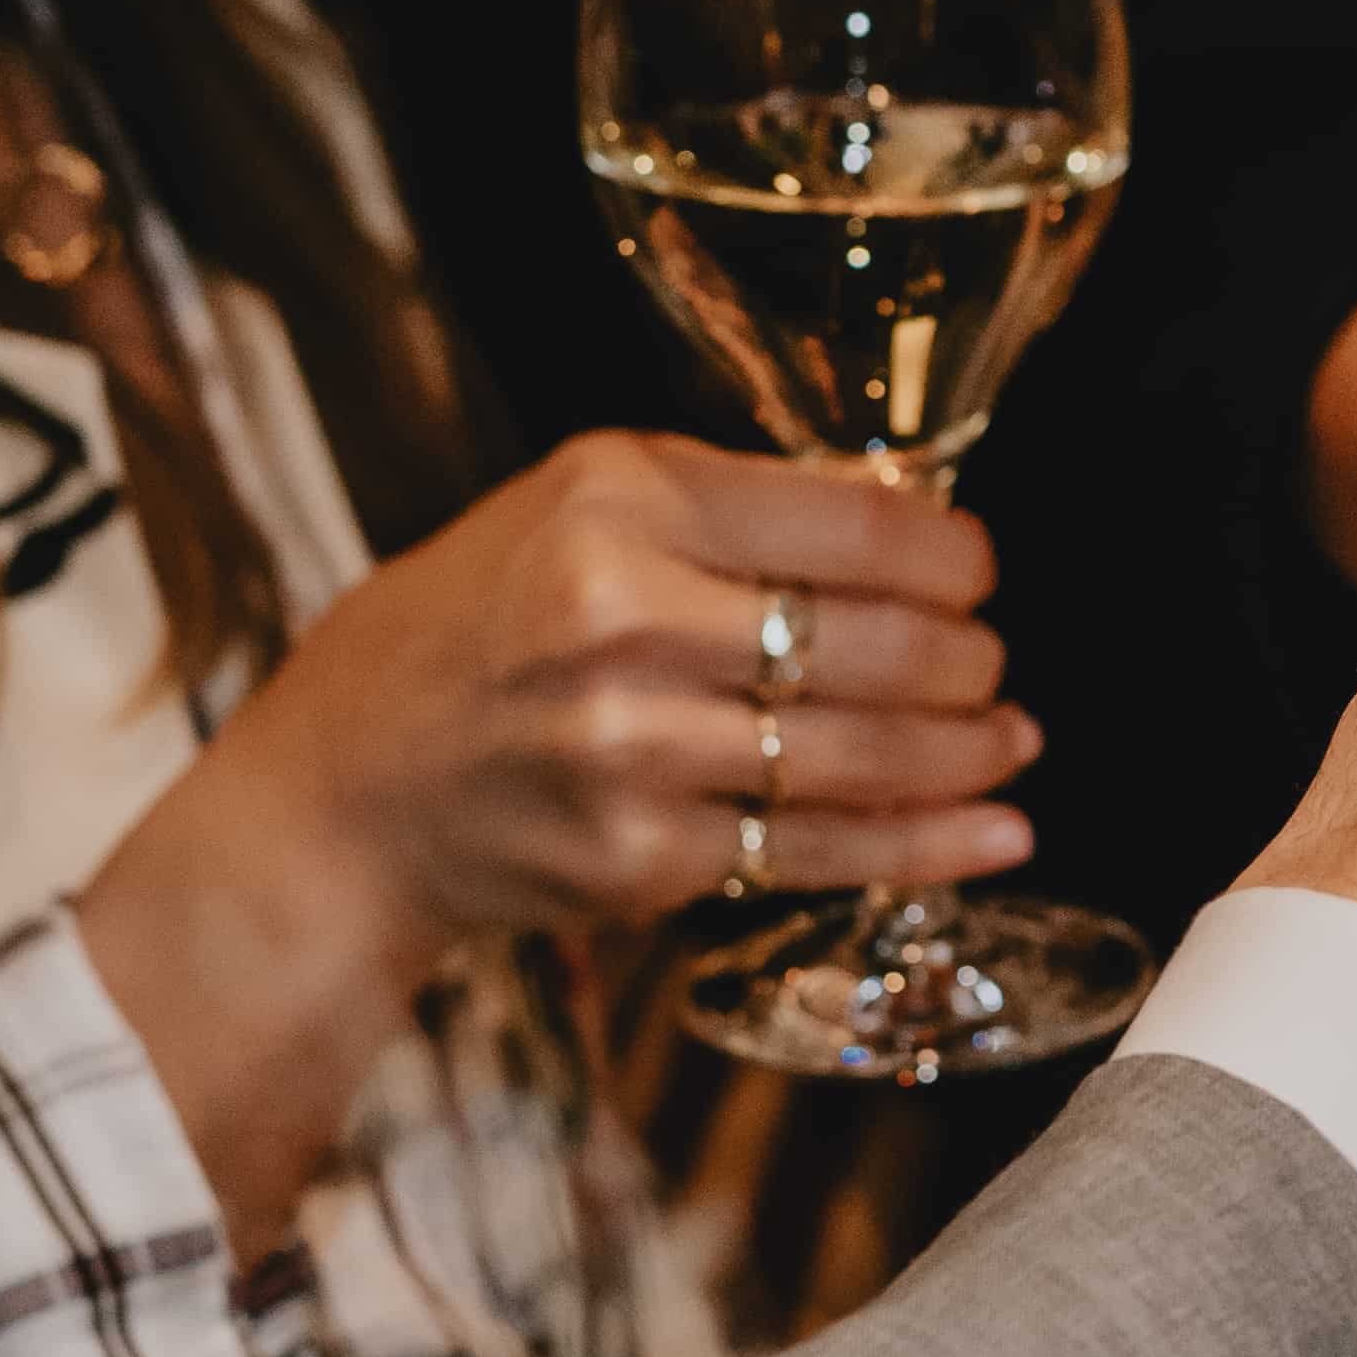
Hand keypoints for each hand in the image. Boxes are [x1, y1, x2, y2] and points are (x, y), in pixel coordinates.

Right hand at [80, 431, 1019, 1243]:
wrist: (344, 792)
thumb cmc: (470, 632)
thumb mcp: (573, 508)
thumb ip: (727, 507)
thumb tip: (906, 521)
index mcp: (619, 500)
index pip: (850, 519)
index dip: (949, 554)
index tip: (977, 570)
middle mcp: (626, 615)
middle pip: (874, 640)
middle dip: (969, 658)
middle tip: (992, 662)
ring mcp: (634, 747)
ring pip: (862, 752)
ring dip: (968, 751)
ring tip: (1013, 741)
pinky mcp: (641, 857)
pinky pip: (819, 851)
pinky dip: (924, 846)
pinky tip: (991, 833)